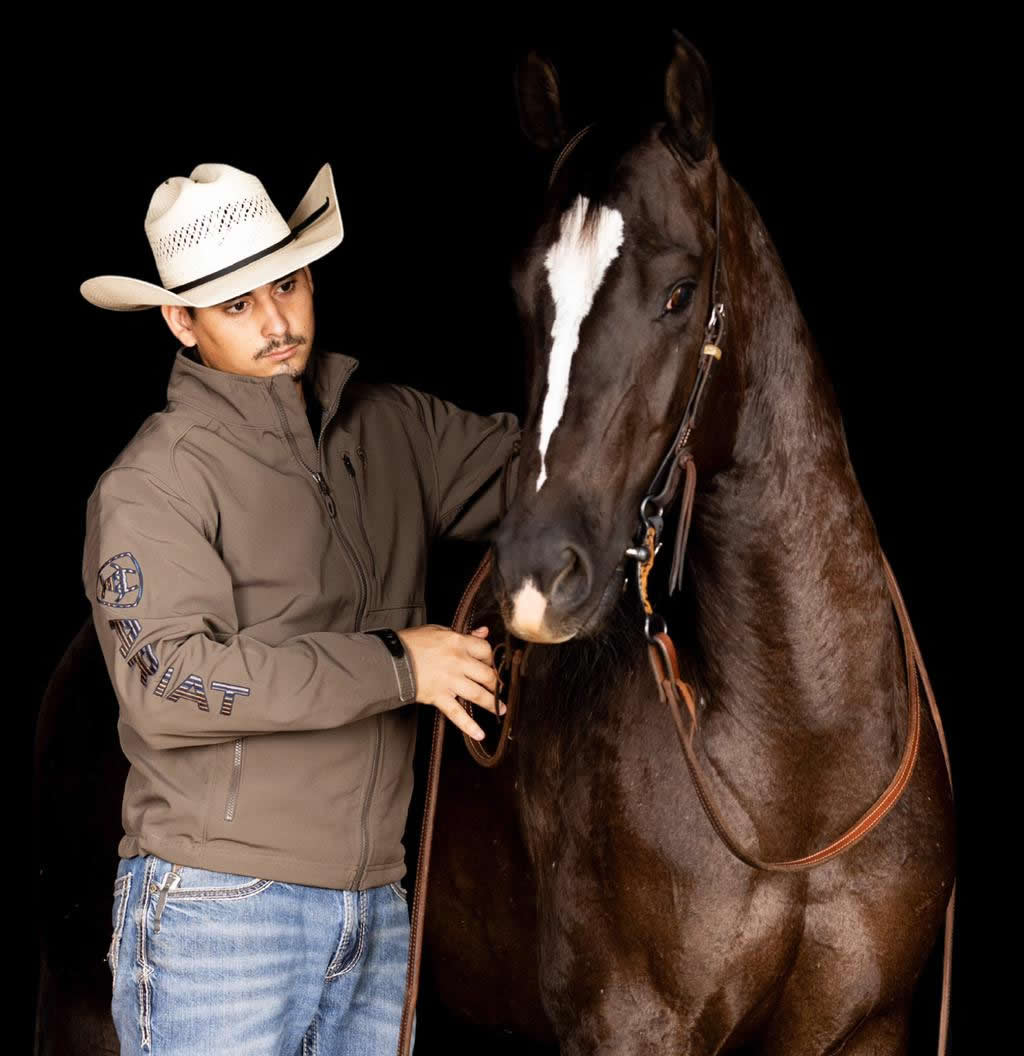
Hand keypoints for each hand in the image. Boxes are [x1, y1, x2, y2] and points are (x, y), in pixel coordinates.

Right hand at [396, 624, 505, 739]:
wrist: (390, 659)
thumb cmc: (411, 643)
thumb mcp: (438, 630)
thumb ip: (463, 633)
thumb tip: (483, 631)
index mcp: (458, 643)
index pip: (485, 649)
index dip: (490, 657)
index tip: (490, 663)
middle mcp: (458, 662)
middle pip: (487, 674)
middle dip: (496, 683)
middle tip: (498, 688)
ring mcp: (450, 681)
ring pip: (478, 694)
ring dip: (492, 704)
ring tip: (500, 709)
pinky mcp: (439, 697)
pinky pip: (457, 713)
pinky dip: (469, 726)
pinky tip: (480, 734)